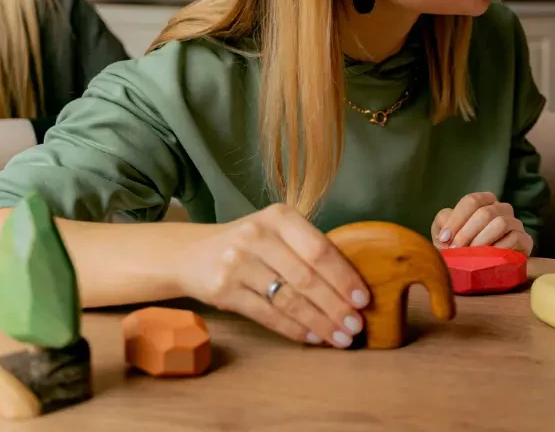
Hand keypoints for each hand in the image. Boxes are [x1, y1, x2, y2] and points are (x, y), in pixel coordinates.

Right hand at [176, 203, 370, 348]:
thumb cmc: (249, 245)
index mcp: (279, 217)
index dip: (344, 277)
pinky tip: (312, 337)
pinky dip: (294, 329)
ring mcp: (237, 263)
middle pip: (307, 277)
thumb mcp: (276, 232)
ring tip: (340, 337)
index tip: (363, 299)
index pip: (320, 249)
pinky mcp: (224, 290)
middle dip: (336, 306)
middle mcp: (257, 236)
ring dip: (319, 322)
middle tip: (356, 326)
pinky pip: (267, 315)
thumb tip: (352, 285)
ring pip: (289, 299)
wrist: (190, 253)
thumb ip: (308, 249)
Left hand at [432, 192, 532, 253]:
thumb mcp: (446, 233)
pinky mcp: (525, 240)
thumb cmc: (461, 247)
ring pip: (501, 223)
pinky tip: (487, 259)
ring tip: (470, 255)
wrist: (480, 268)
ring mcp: (515, 223)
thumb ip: (443, 223)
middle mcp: (502, 208)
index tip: (444, 238)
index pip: (472, 201)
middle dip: (467, 233)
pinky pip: (514, 239)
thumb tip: (446, 229)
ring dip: (481, 240)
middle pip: (485, 212)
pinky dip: (498, 249)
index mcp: (484, 202)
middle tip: (455, 250)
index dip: (456, 219)